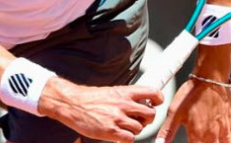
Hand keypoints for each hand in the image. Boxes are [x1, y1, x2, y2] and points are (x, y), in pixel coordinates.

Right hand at [39, 78, 163, 142]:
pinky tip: (119, 134)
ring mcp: (118, 118)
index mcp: (125, 92)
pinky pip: (130, 139)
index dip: (158, 99)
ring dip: (134, 129)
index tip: (156, 103)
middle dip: (147, 119)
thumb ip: (127, 97)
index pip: (152, 93)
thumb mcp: (111, 92)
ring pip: (140, 128)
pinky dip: (126, 138)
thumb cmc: (90, 98)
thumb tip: (142, 103)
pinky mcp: (111, 132)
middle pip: (151, 114)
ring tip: (124, 126)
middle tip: (139, 119)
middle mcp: (124, 104)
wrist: (72, 104)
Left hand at [155, 79, 230, 142]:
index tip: (191, 142)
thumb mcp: (174, 112)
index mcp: (198, 135)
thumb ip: (167, 130)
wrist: (209, 77)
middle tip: (201, 140)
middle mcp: (213, 134)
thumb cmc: (191, 93)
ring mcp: (225, 128)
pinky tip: (226, 139)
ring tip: (213, 141)